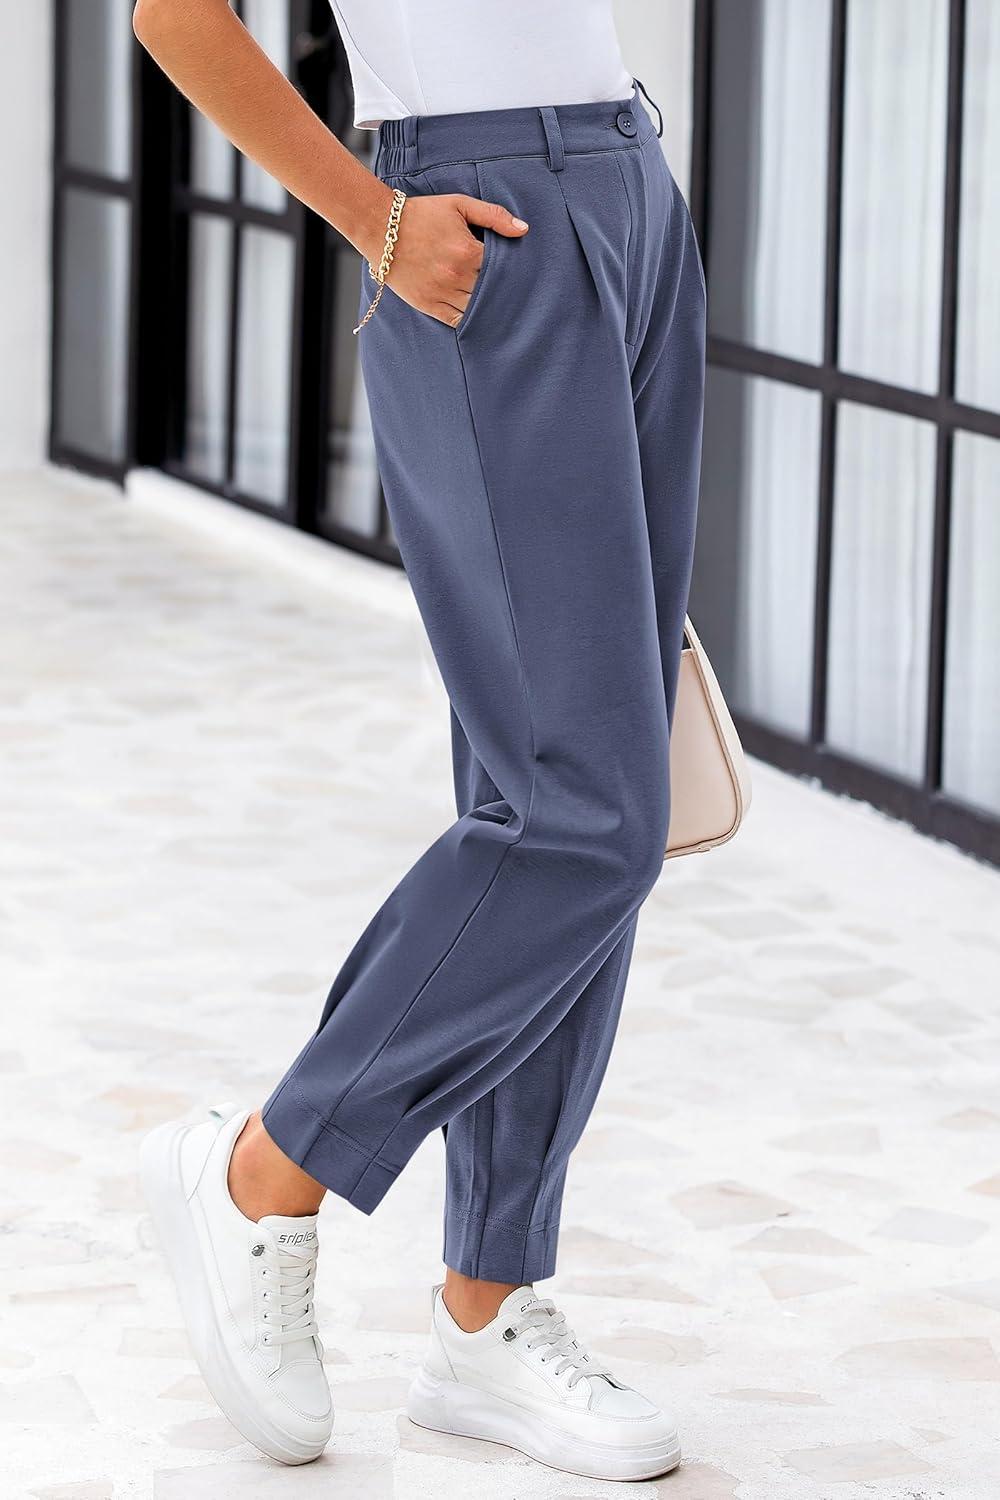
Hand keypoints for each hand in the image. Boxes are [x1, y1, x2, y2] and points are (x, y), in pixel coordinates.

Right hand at [378, 193, 529, 327]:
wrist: (381, 227)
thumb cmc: (422, 214)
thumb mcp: (459, 204)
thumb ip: (493, 215)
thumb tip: (524, 230)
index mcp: (467, 251)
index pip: (502, 268)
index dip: (512, 270)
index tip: (519, 271)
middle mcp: (456, 275)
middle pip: (491, 290)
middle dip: (502, 289)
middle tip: (515, 292)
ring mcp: (441, 292)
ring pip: (476, 307)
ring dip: (488, 306)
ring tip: (498, 303)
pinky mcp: (428, 304)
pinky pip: (457, 320)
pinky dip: (470, 320)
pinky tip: (478, 315)